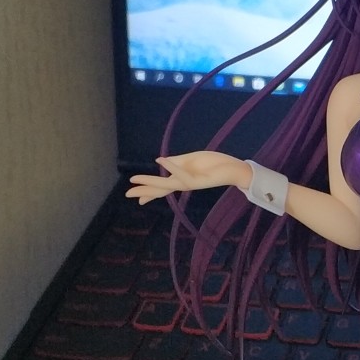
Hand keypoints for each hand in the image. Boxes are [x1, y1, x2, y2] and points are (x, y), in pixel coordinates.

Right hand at [126, 151, 250, 203]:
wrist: (232, 168)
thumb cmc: (213, 163)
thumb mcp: (190, 159)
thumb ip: (176, 161)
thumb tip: (160, 161)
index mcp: (181, 179)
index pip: (161, 187)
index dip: (148, 191)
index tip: (136, 200)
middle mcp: (183, 184)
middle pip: (160, 189)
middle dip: (144, 191)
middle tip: (127, 194)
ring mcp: (190, 183)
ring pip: (167, 184)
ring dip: (150, 181)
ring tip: (134, 179)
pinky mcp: (198, 180)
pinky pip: (182, 174)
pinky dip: (171, 167)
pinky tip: (161, 161)